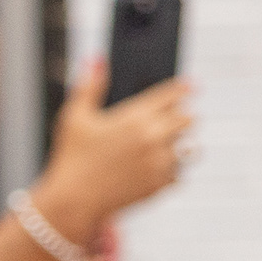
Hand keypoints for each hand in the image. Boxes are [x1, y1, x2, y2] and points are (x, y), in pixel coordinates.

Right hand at [37, 59, 196, 235]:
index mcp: (135, 116)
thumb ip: (89, 86)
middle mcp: (153, 138)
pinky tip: (152, 168)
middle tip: (171, 119)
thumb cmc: (70, 157)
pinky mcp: (161, 185)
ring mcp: (160, 163)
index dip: (183, 88)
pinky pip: (180, 173)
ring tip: (164, 145)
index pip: (173, 95)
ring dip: (181, 144)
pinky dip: (171, 170)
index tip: (190, 86)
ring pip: (190, 147)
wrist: (73, 202)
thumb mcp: (75, 118)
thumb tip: (96, 58)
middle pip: (189, 119)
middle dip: (182, 117)